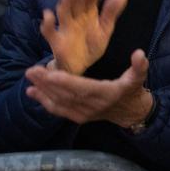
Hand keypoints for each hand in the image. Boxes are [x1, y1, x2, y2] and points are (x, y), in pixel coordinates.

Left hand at [25, 50, 153, 127]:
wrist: (131, 113)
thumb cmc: (133, 91)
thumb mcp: (139, 77)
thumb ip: (140, 66)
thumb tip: (139, 53)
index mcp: (106, 93)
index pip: (83, 88)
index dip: (66, 83)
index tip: (50, 74)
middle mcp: (92, 106)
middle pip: (66, 95)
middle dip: (47, 84)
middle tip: (32, 71)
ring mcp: (84, 113)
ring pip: (60, 103)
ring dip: (43, 91)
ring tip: (30, 78)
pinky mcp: (78, 117)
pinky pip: (59, 110)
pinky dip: (44, 102)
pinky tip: (32, 92)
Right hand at [41, 0, 127, 75]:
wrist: (80, 66)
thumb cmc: (91, 45)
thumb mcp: (104, 29)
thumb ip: (111, 13)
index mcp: (88, 14)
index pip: (90, 0)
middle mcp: (76, 18)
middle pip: (76, 3)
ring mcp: (65, 28)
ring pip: (63, 12)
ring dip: (65, 1)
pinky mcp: (56, 41)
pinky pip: (49, 32)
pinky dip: (48, 23)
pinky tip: (49, 15)